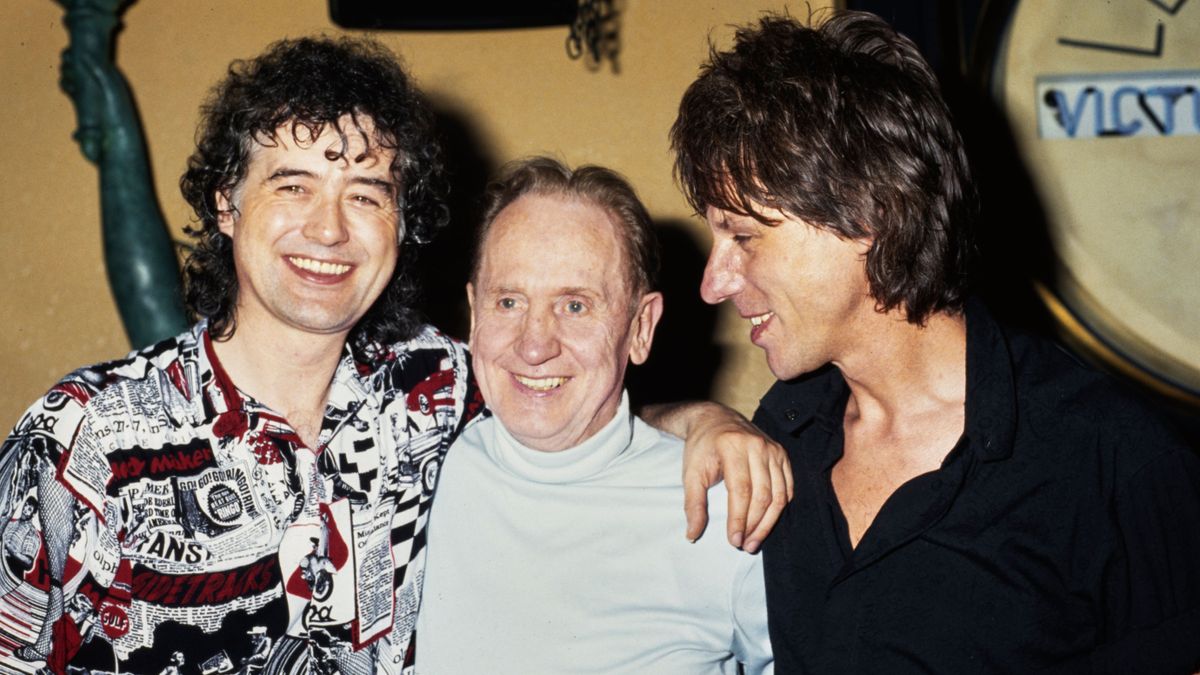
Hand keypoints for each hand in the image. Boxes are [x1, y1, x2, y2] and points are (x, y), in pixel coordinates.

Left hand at [670, 402, 792, 551]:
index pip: (741, 491)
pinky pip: (787, 487)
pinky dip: (779, 508)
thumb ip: (693, 504)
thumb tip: (692, 534)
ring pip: (779, 495)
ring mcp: (773, 449)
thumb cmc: (702, 447)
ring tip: (755, 541)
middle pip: (763, 495)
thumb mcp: (690, 473)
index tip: (734, 540)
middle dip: (754, 525)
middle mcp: (757, 446)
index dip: (739, 520)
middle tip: (744, 545)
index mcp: (733, 447)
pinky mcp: (782, 454)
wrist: (715, 419)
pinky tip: (767, 522)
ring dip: (768, 522)